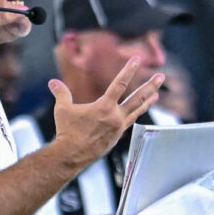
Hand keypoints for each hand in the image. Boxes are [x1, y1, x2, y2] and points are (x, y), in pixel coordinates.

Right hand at [48, 57, 163, 165]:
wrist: (70, 155)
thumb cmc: (66, 131)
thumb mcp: (62, 109)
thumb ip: (61, 93)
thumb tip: (52, 82)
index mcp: (104, 107)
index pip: (119, 84)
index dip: (128, 70)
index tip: (137, 60)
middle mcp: (115, 117)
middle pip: (137, 98)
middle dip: (150, 86)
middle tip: (161, 76)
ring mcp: (118, 128)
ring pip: (136, 111)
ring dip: (147, 102)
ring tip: (156, 95)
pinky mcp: (116, 138)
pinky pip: (128, 123)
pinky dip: (133, 115)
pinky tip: (135, 113)